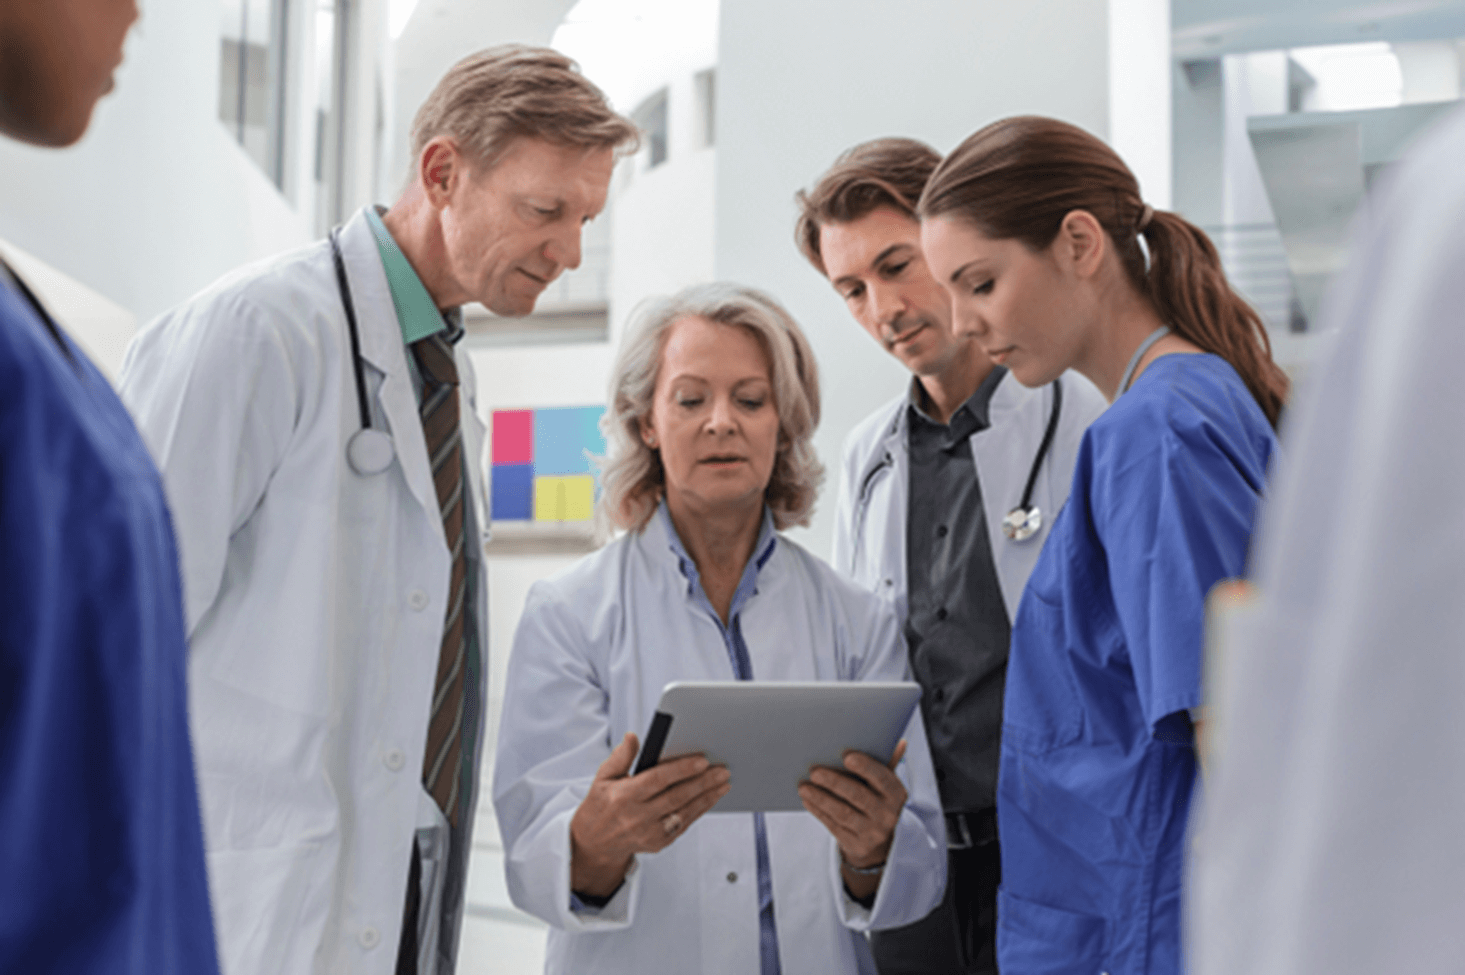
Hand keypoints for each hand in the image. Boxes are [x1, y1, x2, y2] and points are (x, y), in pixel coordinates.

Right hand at [570, 732, 731, 896]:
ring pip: (685, 812)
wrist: (594, 844)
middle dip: (703, 782)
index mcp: (624, 796)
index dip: (681, 769)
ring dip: (707, 797)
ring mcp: (650, 833)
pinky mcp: (659, 843)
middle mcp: (638, 817)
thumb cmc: (600, 806)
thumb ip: (620, 757)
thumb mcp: (602, 778)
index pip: (657, 780)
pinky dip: (699, 811)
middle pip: (677, 796)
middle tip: (721, 770)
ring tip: (723, 783)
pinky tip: (710, 798)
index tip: (702, 760)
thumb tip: (633, 737)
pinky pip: (684, 825)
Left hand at [798, 740, 908, 899]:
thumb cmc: (876, 799)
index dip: (865, 767)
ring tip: (803, 786)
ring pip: (843, 813)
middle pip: (859, 796)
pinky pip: (834, 826)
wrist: (877, 838)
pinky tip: (807, 800)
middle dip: (835, 783)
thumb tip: (900, 742)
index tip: (847, 756)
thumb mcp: (885, 783)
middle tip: (814, 771)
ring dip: (821, 798)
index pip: (882, 778)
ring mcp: (873, 832)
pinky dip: (819, 812)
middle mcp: (888, 814)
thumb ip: (887, 762)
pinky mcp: (857, 845)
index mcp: (897, 793)